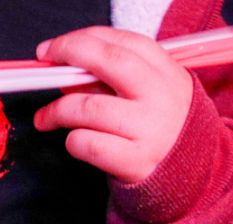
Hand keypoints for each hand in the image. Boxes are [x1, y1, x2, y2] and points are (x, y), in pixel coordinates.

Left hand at [33, 27, 192, 183]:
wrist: (189, 174)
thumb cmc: (157, 128)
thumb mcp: (146, 94)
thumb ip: (108, 80)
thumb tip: (62, 70)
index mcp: (167, 72)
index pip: (123, 42)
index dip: (83, 40)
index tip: (54, 48)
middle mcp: (161, 96)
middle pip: (110, 61)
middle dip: (70, 55)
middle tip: (43, 66)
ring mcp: (149, 129)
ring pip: (88, 107)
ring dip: (57, 110)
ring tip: (44, 118)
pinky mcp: (134, 161)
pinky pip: (87, 144)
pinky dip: (72, 141)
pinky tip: (74, 141)